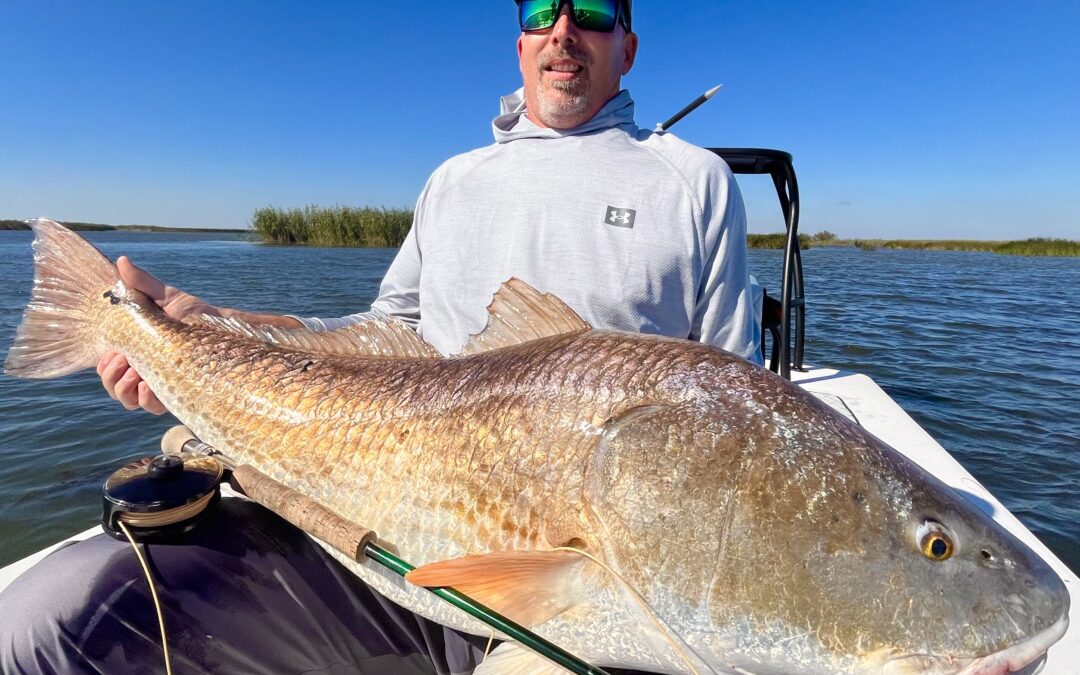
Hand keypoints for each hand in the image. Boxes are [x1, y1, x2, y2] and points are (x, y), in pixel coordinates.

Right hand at [97, 257, 219, 414]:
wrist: (225, 330)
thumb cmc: (196, 314)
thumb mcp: (167, 297)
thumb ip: (142, 284)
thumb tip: (122, 261)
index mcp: (138, 349)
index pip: (108, 364)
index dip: (104, 365)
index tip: (111, 354)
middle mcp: (145, 369)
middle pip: (113, 385)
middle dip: (111, 377)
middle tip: (123, 362)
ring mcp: (160, 383)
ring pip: (128, 399)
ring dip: (124, 389)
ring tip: (135, 374)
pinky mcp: (177, 394)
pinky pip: (152, 407)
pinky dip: (145, 399)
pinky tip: (148, 386)